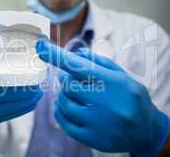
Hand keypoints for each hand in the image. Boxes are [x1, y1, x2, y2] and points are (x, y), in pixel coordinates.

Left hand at [36, 40, 168, 156]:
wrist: (146, 132)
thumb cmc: (131, 98)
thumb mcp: (122, 75)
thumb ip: (98, 62)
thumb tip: (75, 53)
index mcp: (113, 83)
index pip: (78, 66)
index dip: (56, 56)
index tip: (40, 47)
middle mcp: (105, 104)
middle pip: (67, 84)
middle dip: (66, 78)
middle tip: (72, 78)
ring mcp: (97, 123)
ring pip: (63, 102)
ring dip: (64, 95)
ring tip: (74, 93)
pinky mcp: (91, 138)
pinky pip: (64, 121)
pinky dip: (60, 110)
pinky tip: (67, 107)